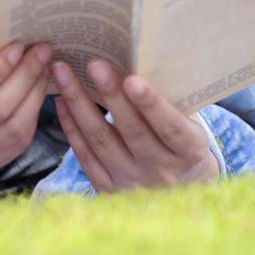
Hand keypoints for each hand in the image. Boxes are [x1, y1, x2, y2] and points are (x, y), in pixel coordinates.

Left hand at [50, 58, 220, 191]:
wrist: (181, 193)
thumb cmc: (185, 146)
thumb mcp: (193, 127)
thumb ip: (174, 103)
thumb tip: (144, 62)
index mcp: (189, 152)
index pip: (170, 127)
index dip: (151, 104)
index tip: (133, 79)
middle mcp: (160, 171)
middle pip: (132, 131)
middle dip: (111, 95)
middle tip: (93, 64)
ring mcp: (132, 183)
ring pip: (101, 141)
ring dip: (80, 104)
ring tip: (63, 73)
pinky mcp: (108, 190)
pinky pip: (85, 156)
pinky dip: (71, 127)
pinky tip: (61, 101)